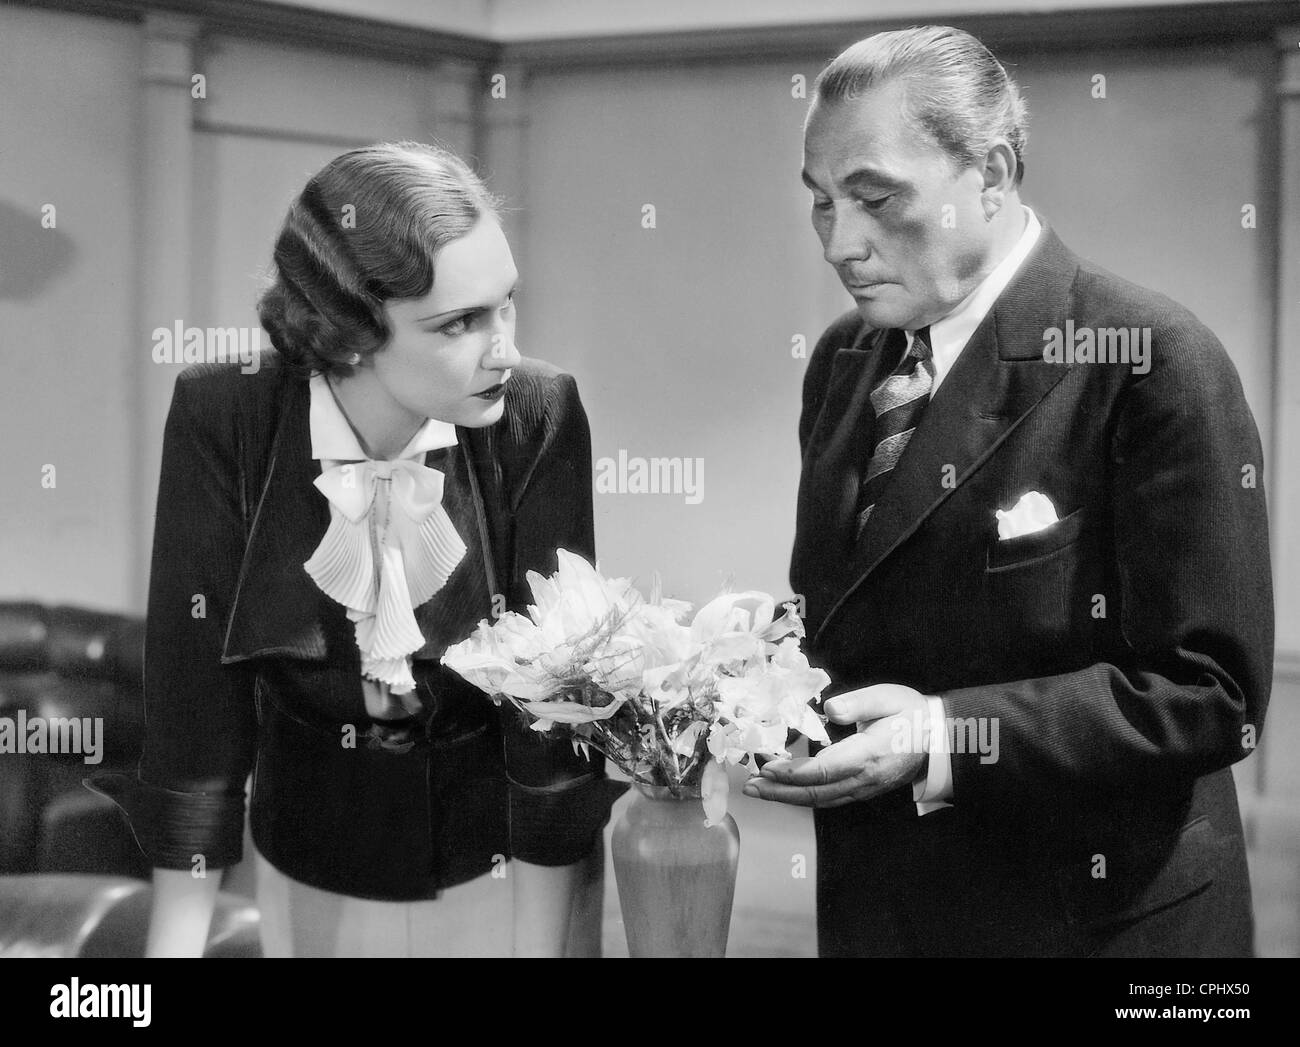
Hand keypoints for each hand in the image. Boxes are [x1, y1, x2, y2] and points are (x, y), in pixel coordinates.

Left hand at [741, 683, 929, 807]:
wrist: (938, 740)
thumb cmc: (911, 714)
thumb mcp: (887, 697)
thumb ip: (857, 703)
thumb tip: (829, 710)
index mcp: (869, 755)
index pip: (824, 770)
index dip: (793, 772)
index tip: (767, 768)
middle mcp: (864, 779)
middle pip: (816, 792)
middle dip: (779, 791)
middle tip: (750, 786)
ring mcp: (864, 789)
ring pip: (820, 799)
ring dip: (787, 797)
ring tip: (759, 790)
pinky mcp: (862, 790)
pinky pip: (828, 799)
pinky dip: (803, 797)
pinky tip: (785, 791)